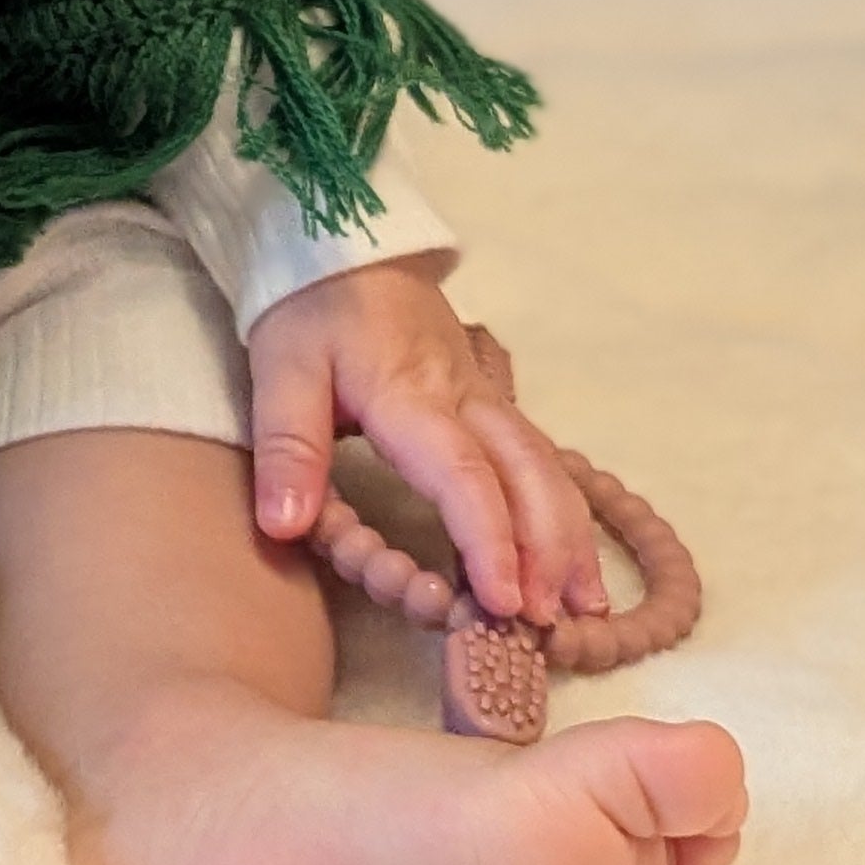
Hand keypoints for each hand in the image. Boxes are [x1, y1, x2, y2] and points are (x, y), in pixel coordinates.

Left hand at [244, 264, 607, 629]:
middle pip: (530, 475)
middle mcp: (466, 400)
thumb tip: (285, 528)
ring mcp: (486, 397)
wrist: (342, 241)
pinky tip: (570, 557)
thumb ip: (288, 448)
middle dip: (549, 551)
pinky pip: (541, 458)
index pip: (465, 477)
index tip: (501, 601)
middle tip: (554, 622)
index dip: (487, 541)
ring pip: (547, 467)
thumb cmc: (308, 309)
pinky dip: (562, 511)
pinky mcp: (489, 400)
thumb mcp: (280, 371)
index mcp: (412, 396)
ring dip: (570, 537)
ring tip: (584, 606)